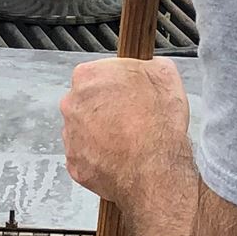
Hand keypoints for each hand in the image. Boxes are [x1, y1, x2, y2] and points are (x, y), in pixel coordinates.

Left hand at [60, 57, 191, 202]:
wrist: (154, 170)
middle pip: (87, 101)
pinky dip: (100, 157)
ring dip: (102, 133)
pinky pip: (86, 156)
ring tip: (128, 141)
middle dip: (107, 109)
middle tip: (131, 119)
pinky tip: (120, 157)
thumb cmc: (158, 125)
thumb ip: (148, 65)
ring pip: (85, 129)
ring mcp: (71, 135)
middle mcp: (72, 104)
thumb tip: (147, 67)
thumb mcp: (166, 75)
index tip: (130, 93)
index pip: (97, 73)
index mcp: (88, 76)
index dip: (117, 84)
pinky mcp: (74, 163)